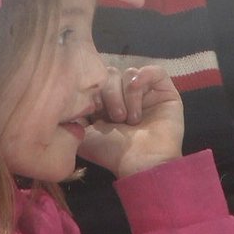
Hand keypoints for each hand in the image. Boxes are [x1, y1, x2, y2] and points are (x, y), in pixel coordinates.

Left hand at [78, 63, 184, 177]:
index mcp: (106, 104)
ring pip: (129, 72)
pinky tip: (138, 90)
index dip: (94, 90)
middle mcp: (125, 96)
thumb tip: (68, 99)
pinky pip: (155, 70)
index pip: (96, 80)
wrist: (141, 163)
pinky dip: (144, 76)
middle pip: (111, 73)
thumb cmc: (113, 152)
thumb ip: (73, 116)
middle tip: (116, 118)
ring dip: (127, 95)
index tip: (94, 111)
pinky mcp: (165, 91)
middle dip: (110, 93)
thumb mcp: (83, 134)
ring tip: (132, 119)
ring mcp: (146, 93)